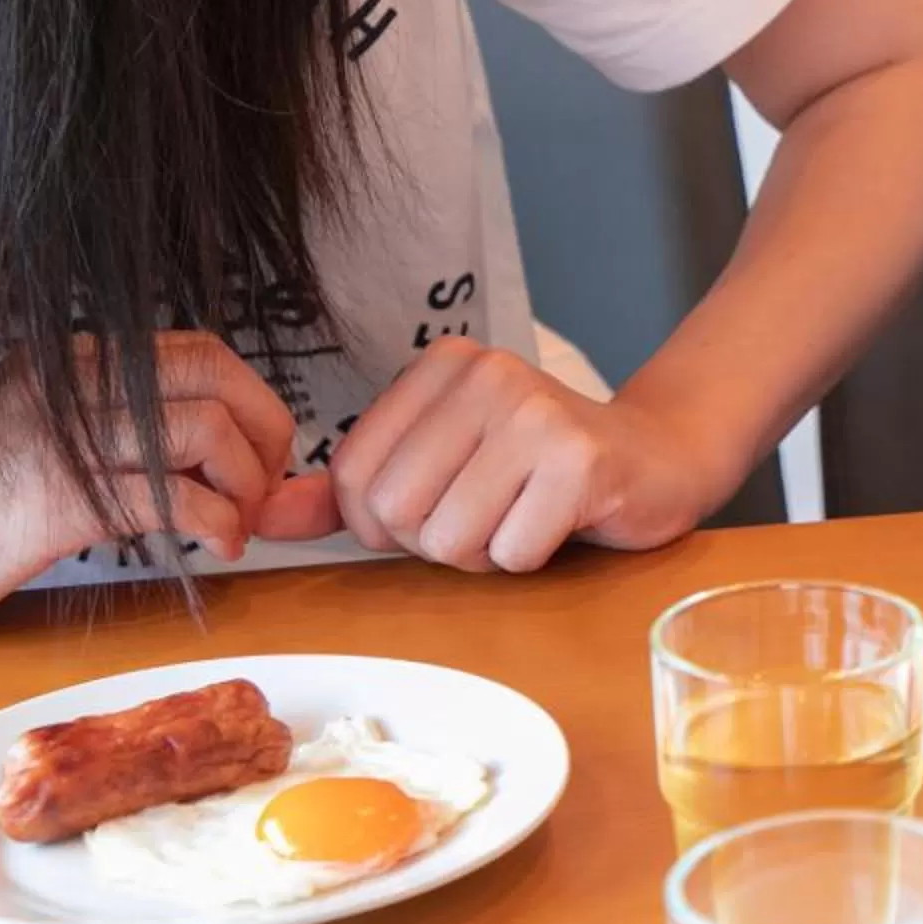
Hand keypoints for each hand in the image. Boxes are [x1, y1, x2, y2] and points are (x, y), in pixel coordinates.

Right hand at [0, 333, 305, 638]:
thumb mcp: (52, 442)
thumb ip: (131, 434)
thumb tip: (233, 452)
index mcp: (75, 362)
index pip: (204, 354)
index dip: (256, 405)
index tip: (262, 457)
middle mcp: (72, 382)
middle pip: (220, 376)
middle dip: (266, 437)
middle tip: (260, 491)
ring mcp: (63, 435)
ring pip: (207, 429)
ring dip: (245, 485)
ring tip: (234, 523)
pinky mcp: (54, 499)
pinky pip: (171, 496)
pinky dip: (216, 524)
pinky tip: (215, 547)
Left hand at [268, 337, 719, 572]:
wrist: (659, 458)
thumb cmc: (539, 471)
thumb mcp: (441, 463)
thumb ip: (353, 491)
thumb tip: (262, 517)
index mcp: (442, 365)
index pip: (352, 476)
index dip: (386, 522)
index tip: (441, 505)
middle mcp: (487, 375)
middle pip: (396, 511)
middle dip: (436, 541)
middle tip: (489, 516)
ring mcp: (537, 414)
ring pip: (449, 540)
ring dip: (485, 553)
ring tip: (524, 517)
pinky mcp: (581, 461)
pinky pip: (510, 554)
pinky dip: (530, 558)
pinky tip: (560, 523)